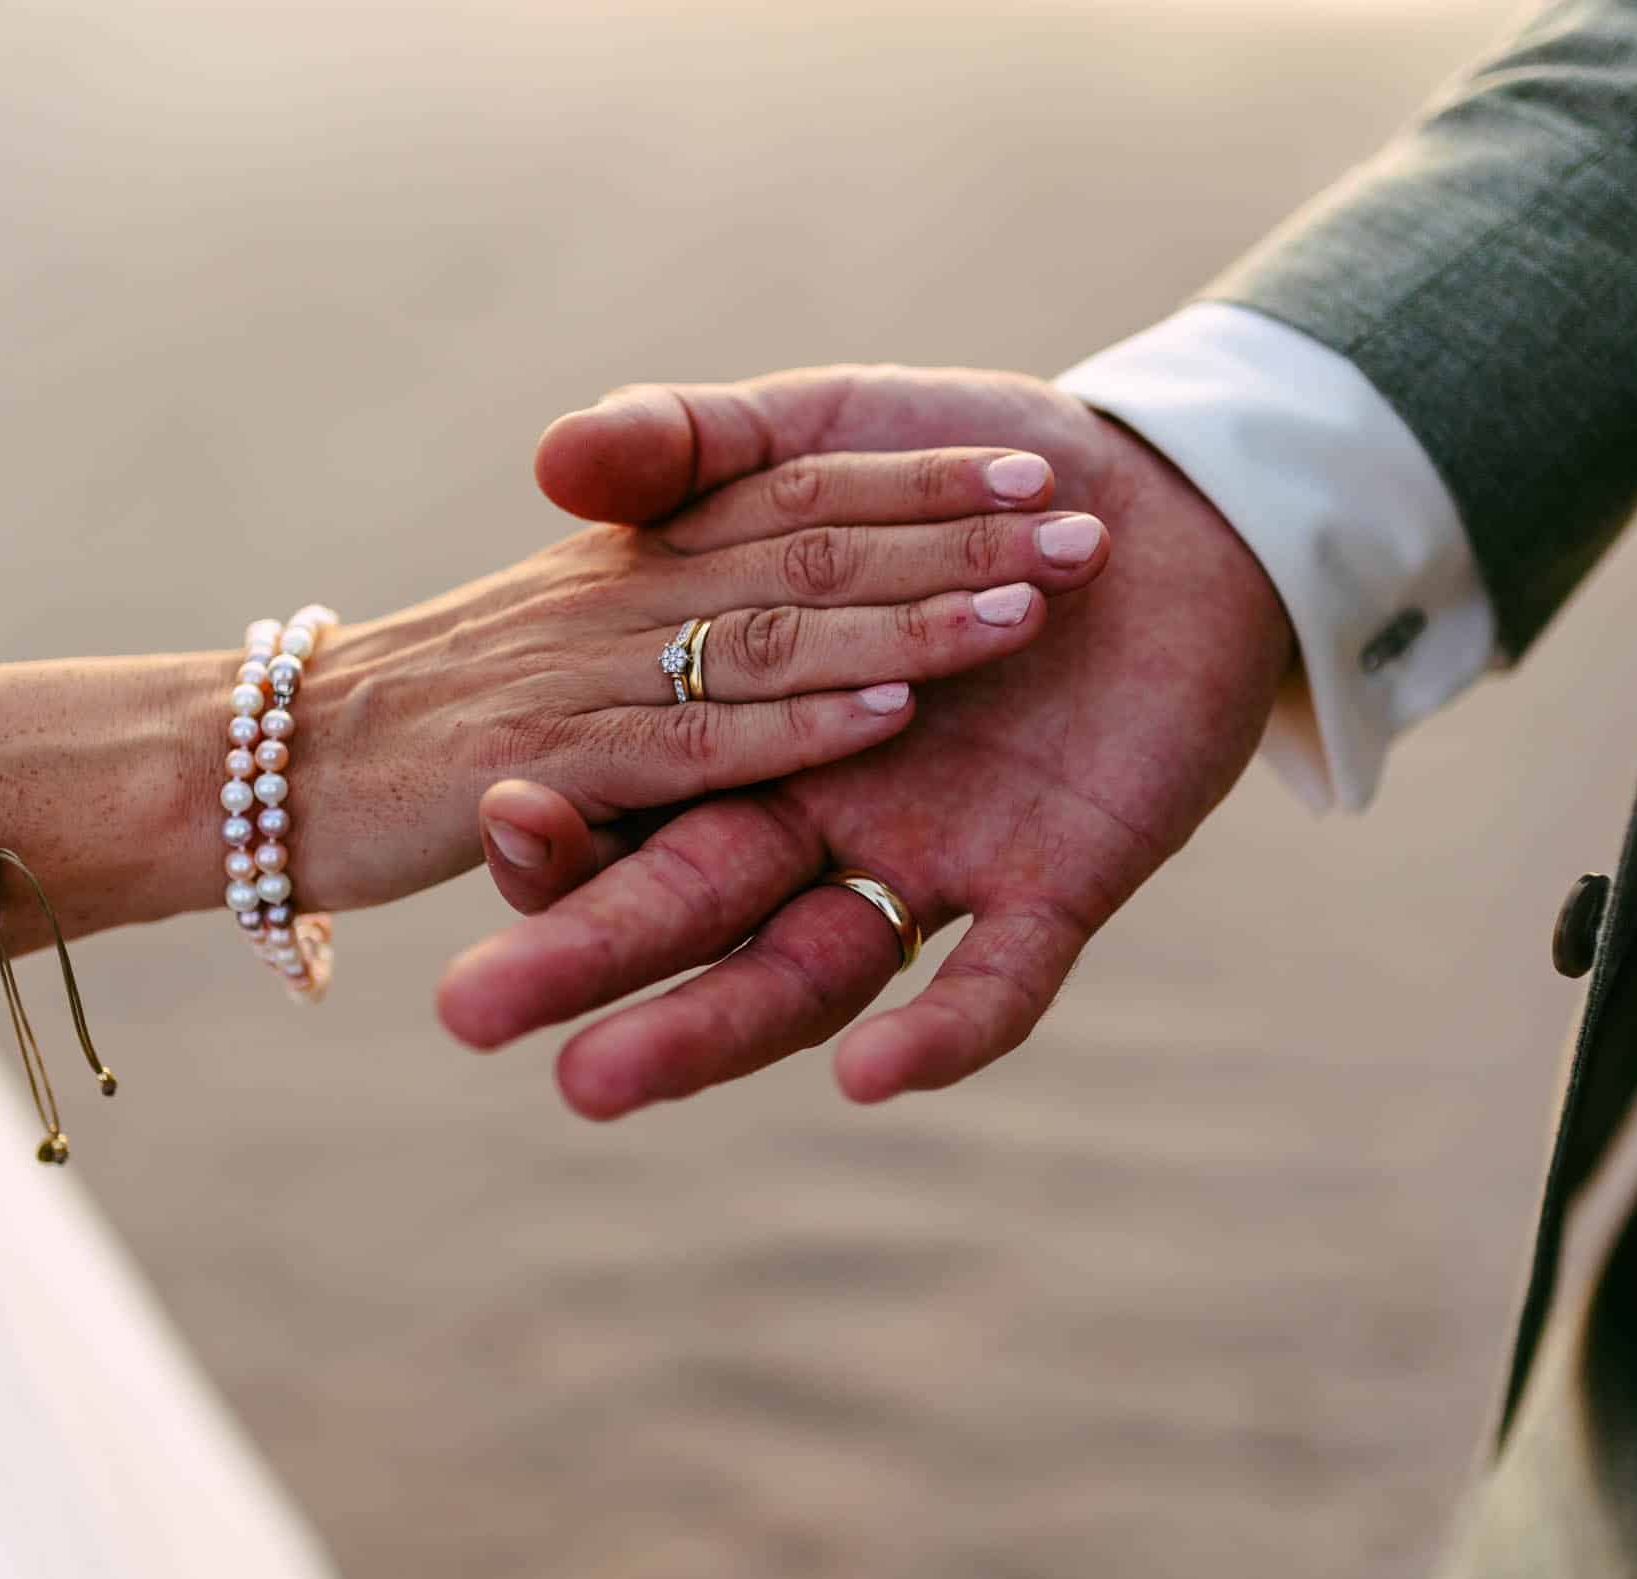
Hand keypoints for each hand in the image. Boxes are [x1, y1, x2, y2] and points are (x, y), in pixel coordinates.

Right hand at [435, 366, 1295, 1113]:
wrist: (1189, 508)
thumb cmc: (980, 453)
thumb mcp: (802, 432)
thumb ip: (683, 449)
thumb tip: (555, 453)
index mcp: (748, 698)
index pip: (629, 767)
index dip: (544, 803)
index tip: (448, 830)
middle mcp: (821, 798)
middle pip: (681, 896)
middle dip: (579, 953)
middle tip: (464, 1018)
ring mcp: (930, 852)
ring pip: (806, 969)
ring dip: (708, 1029)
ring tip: (591, 1089)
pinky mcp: (1052, 889)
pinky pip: (993, 991)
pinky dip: (938, 1037)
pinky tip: (868, 1082)